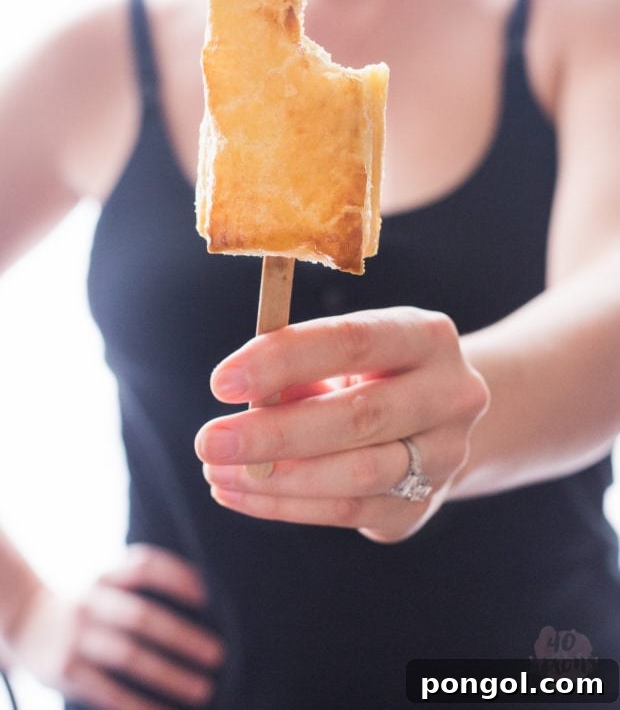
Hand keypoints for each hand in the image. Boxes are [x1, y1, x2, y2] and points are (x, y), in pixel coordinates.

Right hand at [5, 544, 224, 708]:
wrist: (26, 619)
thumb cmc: (91, 601)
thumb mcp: (109, 579)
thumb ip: (144, 578)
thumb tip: (205, 593)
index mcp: (106, 575)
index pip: (146, 567)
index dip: (178, 578)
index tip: (209, 596)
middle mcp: (90, 602)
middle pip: (142, 617)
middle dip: (183, 637)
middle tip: (219, 654)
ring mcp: (76, 637)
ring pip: (128, 657)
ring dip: (169, 675)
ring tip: (202, 689)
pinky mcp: (64, 672)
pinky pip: (106, 690)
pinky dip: (137, 703)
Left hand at [196, 307, 488, 542]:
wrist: (436, 418)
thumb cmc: (371, 372)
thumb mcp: (345, 354)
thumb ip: (301, 370)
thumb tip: (247, 407)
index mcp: (427, 337)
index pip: (353, 341)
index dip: (284, 359)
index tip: (222, 382)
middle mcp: (450, 395)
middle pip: (360, 417)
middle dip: (274, 433)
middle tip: (208, 442)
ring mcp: (445, 456)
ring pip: (357, 475)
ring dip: (277, 479)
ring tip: (217, 472)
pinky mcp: (421, 505)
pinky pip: (348, 512)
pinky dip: (285, 506)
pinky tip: (240, 493)